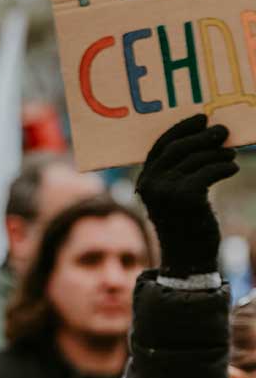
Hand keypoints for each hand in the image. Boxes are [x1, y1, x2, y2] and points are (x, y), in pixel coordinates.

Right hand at [136, 115, 237, 275]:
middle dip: (203, 136)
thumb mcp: (174, 197)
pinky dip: (224, 166)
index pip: (159, 146)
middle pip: (178, 148)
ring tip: (231, 155)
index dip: (181, 129)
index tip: (200, 118)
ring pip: (197, 158)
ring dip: (218, 153)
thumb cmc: (185, 226)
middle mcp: (151, 185)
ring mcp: (167, 191)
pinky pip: (209, 171)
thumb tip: (204, 137)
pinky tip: (232, 168)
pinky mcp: (186, 197)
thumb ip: (177, 173)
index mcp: (144, 182)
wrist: (187, 259)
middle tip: (222, 131)